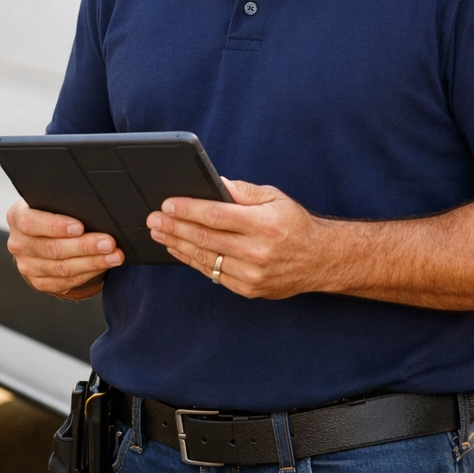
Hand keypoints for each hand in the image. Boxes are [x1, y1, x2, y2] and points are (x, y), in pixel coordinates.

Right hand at [5, 199, 122, 299]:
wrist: (39, 236)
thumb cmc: (50, 213)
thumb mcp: (49, 203)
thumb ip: (62, 203)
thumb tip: (91, 206)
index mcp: (17, 218)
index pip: (32, 223)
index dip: (56, 226)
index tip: (80, 227)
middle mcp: (19, 244)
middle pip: (52, 248)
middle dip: (84, 246)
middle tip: (109, 242)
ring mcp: (27, 266)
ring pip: (63, 268)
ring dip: (93, 262)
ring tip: (114, 256)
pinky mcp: (40, 282)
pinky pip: (67, 281)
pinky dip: (89, 273)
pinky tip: (104, 265)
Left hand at [148, 179, 330, 299]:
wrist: (320, 260)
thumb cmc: (294, 224)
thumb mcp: (274, 198)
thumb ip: (243, 191)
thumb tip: (215, 183)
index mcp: (263, 224)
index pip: (216, 215)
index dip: (188, 209)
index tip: (167, 203)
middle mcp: (256, 251)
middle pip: (204, 238)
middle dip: (174, 227)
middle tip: (153, 219)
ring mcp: (251, 274)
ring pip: (204, 258)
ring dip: (176, 244)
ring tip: (159, 233)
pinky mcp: (248, 289)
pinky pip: (212, 273)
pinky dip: (191, 261)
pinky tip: (178, 250)